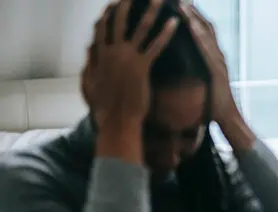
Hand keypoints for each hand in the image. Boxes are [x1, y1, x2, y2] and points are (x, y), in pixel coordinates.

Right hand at [82, 0, 177, 130]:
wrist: (116, 120)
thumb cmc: (104, 107)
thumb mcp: (89, 83)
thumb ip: (90, 64)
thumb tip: (88, 50)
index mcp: (99, 55)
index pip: (102, 28)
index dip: (108, 14)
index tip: (113, 3)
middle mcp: (112, 52)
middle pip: (119, 21)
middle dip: (127, 4)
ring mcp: (127, 58)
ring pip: (140, 28)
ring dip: (150, 11)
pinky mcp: (141, 67)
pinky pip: (156, 46)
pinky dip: (166, 32)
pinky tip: (175, 22)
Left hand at [182, 5, 240, 125]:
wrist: (227, 118)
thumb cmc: (212, 104)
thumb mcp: (201, 83)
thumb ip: (195, 71)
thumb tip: (180, 66)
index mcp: (213, 57)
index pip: (203, 30)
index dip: (193, 16)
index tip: (179, 4)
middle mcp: (218, 56)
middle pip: (206, 26)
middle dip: (193, 11)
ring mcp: (219, 62)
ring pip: (206, 35)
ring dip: (193, 19)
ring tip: (181, 5)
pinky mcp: (218, 71)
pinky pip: (207, 50)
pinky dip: (199, 37)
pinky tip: (191, 27)